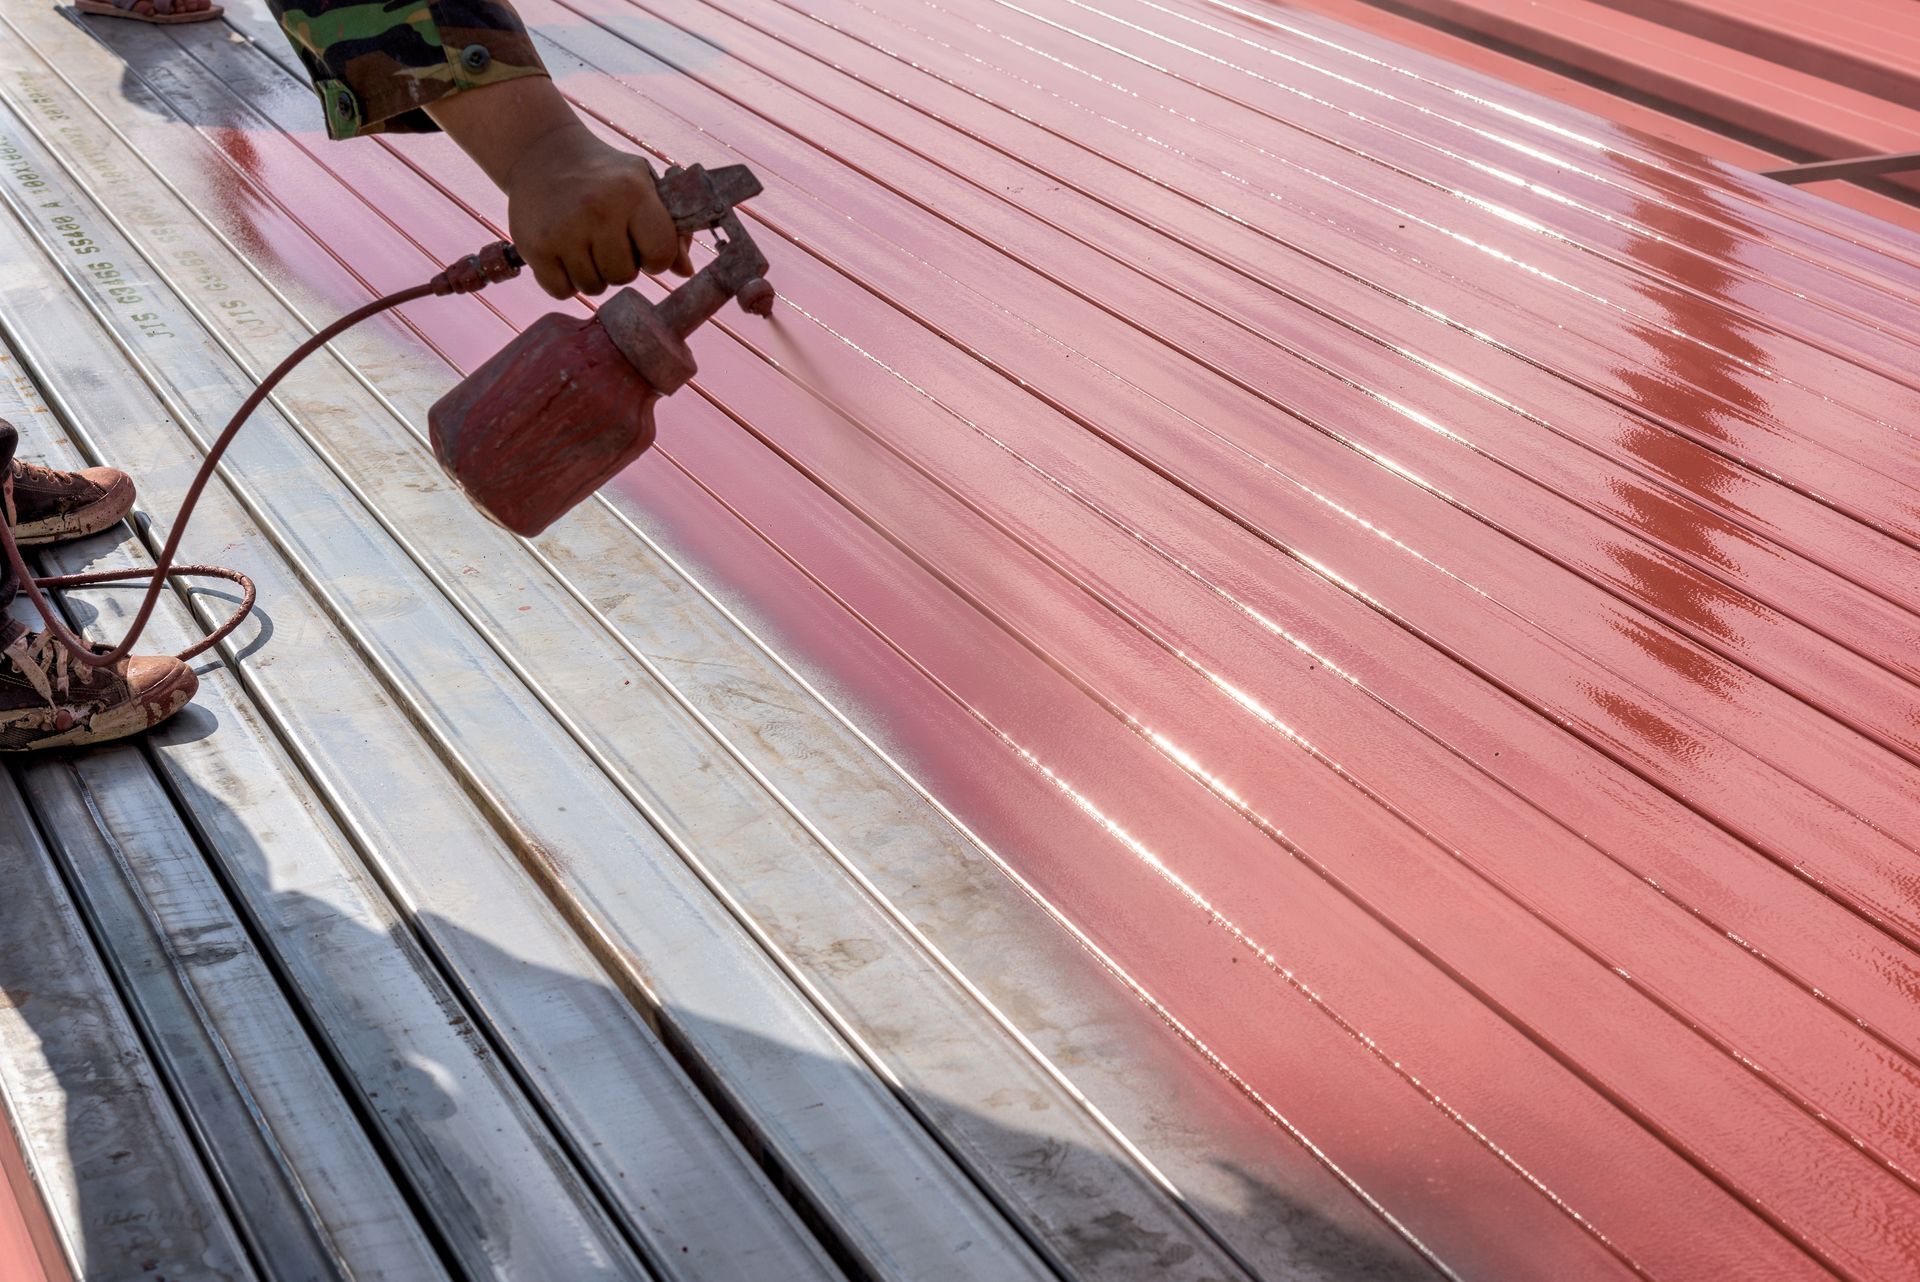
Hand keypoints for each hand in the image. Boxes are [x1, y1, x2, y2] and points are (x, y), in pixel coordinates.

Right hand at [424, 77, 692, 298]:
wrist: (542, 151)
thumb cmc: (605, 174)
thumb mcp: (643, 185)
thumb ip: (671, 228)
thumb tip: (686, 271)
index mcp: (633, 193)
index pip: (661, 255)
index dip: (655, 257)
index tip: (643, 245)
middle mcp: (598, 210)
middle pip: (624, 276)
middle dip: (620, 265)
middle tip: (607, 240)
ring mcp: (563, 229)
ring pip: (593, 287)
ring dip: (592, 274)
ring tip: (584, 243)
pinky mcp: (535, 246)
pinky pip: (562, 291)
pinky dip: (564, 281)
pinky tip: (563, 253)